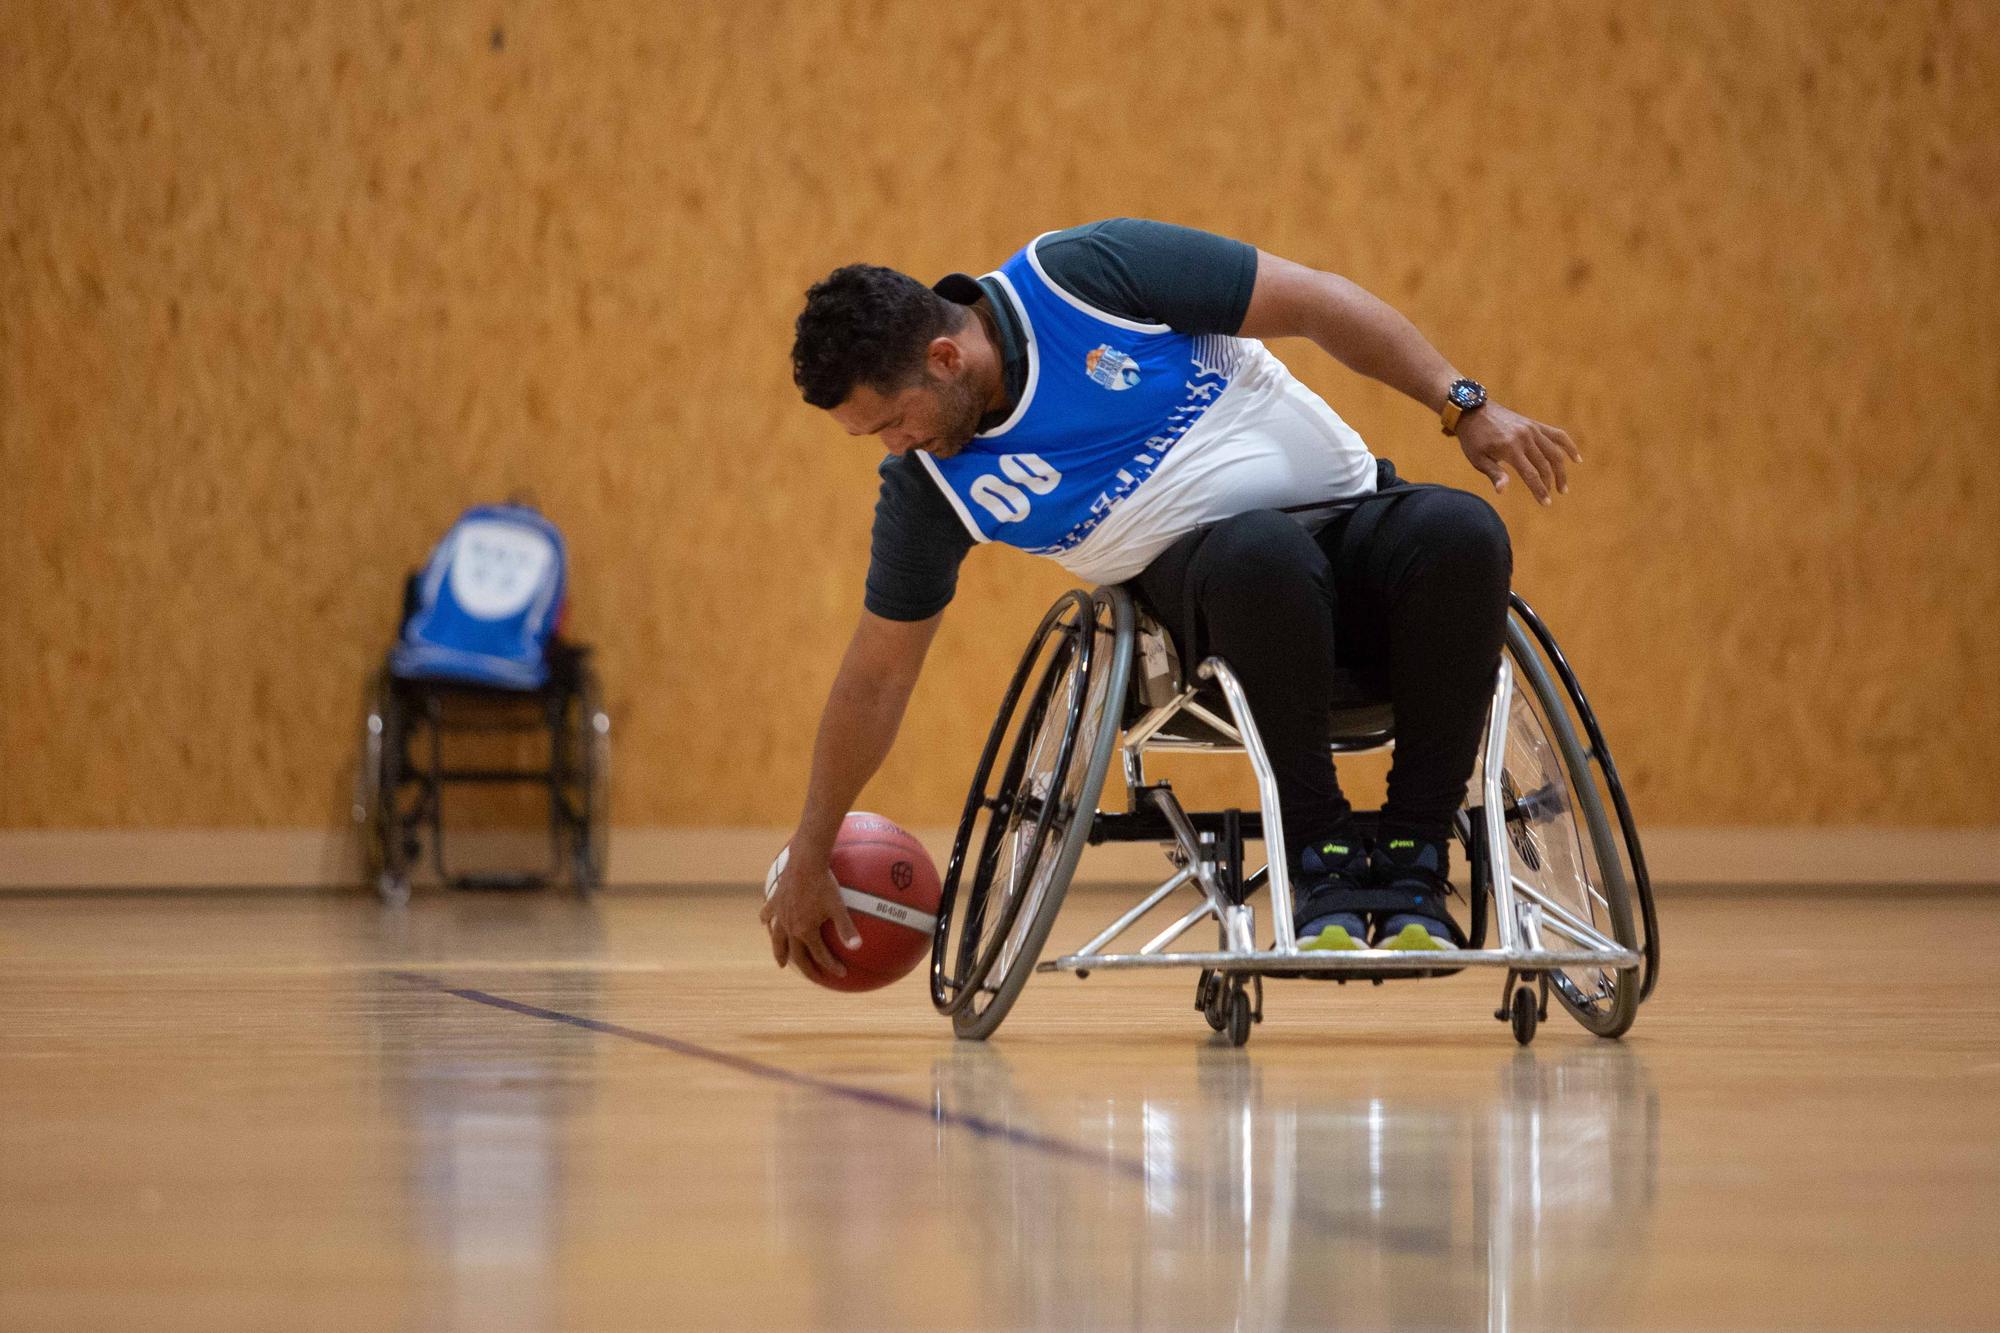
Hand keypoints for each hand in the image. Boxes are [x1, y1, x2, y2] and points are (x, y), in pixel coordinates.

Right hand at [759, 848, 861, 978]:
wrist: (805, 861)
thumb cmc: (824, 883)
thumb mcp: (838, 906)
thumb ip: (847, 928)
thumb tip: (858, 947)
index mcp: (804, 931)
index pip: (819, 955)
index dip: (831, 966)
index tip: (841, 973)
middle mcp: (789, 926)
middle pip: (796, 954)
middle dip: (806, 967)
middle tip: (812, 976)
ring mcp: (780, 914)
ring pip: (777, 938)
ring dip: (779, 952)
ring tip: (781, 963)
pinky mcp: (775, 900)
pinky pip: (768, 913)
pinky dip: (767, 920)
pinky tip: (766, 922)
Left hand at [1454, 403, 1580, 505]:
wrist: (1473, 410)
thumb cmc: (1473, 438)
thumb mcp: (1478, 459)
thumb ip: (1494, 474)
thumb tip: (1502, 491)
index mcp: (1510, 448)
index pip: (1531, 474)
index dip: (1540, 490)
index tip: (1546, 503)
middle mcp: (1525, 438)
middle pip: (1545, 464)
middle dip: (1550, 483)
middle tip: (1552, 496)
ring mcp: (1532, 429)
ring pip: (1554, 452)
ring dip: (1561, 470)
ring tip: (1563, 486)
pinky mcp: (1534, 424)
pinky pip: (1557, 435)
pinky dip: (1568, 446)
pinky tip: (1576, 458)